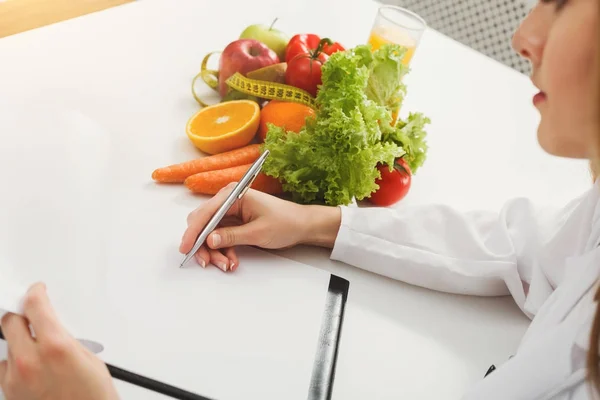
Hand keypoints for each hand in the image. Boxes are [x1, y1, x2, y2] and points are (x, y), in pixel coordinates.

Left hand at [0, 283, 118, 399]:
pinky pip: (3, 368)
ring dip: (16, 341)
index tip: (35, 291)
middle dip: (20, 314)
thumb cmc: (93, 397)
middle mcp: (29, 361)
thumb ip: (64, 337)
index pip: (34, 305)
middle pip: (10, 321)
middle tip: (30, 313)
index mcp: (55, 346)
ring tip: (34, 347)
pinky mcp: (8, 393)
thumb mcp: (87, 358)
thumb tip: (51, 326)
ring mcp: (15, 379)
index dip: (34, 293)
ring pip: (4, 346)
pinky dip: (14, 363)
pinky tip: (30, 366)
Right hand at [180, 184, 340, 271]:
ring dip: (214, 252)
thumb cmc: (286, 222)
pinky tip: (231, 261)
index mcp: (233, 194)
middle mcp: (228, 200)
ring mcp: (230, 212)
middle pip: (203, 224)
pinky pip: (219, 238)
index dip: (193, 231)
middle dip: (203, 245)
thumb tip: (210, 240)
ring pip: (210, 234)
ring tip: (227, 265)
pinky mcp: (233, 223)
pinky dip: (223, 251)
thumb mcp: (258, 232)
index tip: (186, 248)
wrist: (302, 226)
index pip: (205, 213)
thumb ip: (232, 236)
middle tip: (208, 262)